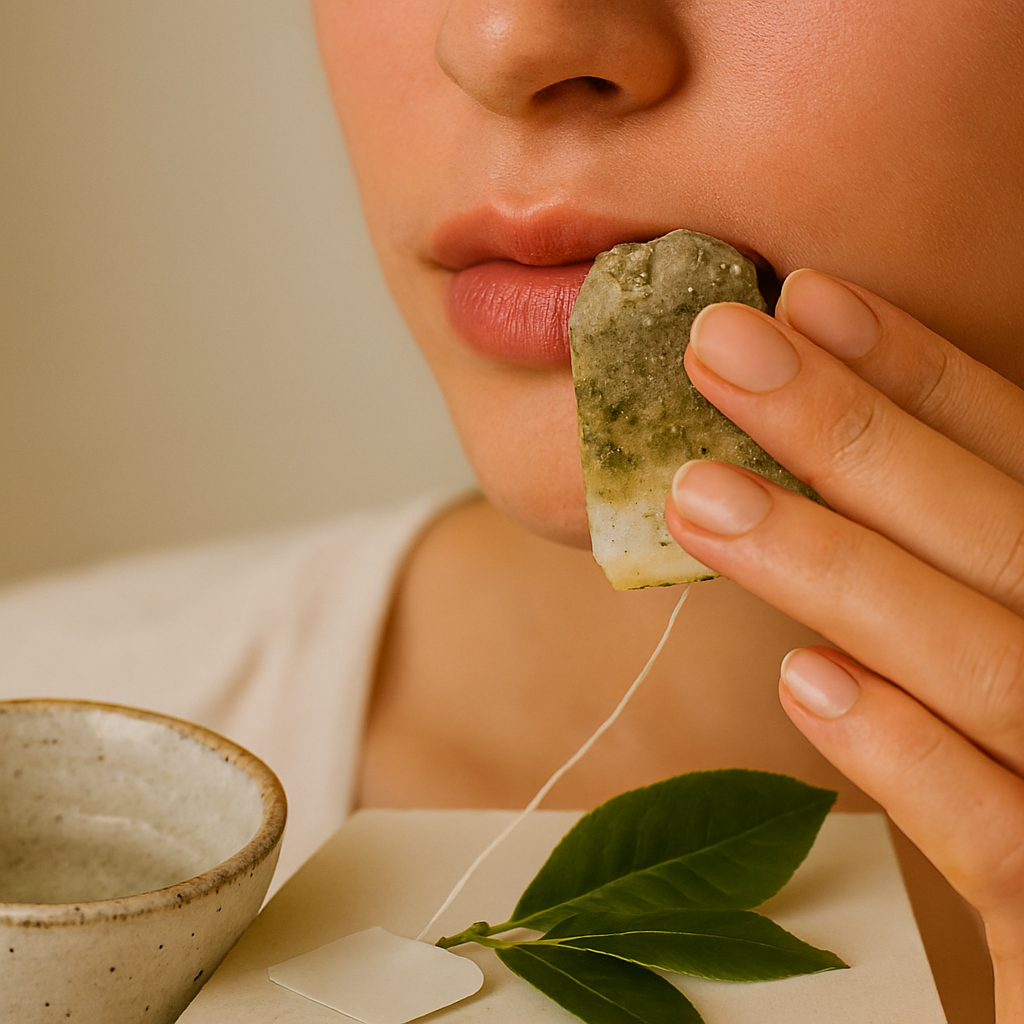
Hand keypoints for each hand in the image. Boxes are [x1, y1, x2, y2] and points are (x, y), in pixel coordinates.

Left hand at [662, 269, 1023, 1020]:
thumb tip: (827, 493)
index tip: (807, 299)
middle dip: (856, 433)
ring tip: (699, 496)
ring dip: (842, 572)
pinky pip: (1005, 843)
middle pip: (1002, 536)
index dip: (920, 376)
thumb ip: (947, 585)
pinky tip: (802, 683)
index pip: (1021, 464)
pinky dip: (909, 759)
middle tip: (716, 343)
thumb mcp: (1003, 653)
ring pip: (992, 668)